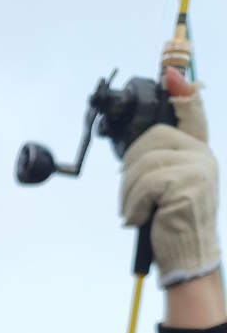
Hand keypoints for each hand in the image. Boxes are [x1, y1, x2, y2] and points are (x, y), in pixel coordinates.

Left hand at [121, 67, 220, 290]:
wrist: (187, 258)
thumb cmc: (172, 225)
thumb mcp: (167, 190)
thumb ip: (159, 165)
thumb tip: (133, 153)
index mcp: (198, 152)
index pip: (192, 112)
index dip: (181, 91)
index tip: (170, 74)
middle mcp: (203, 154)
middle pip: (152, 139)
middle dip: (129, 168)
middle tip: (128, 198)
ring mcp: (199, 168)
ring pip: (144, 163)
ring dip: (128, 192)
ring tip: (132, 213)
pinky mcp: (189, 184)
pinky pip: (146, 184)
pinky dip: (134, 204)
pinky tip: (138, 219)